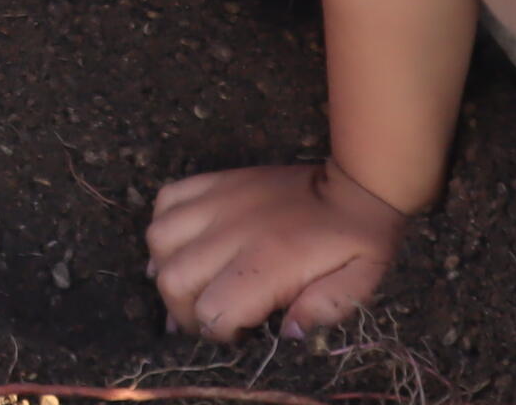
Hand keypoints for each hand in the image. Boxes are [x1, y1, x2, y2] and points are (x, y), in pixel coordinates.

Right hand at [147, 161, 407, 338]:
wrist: (352, 187)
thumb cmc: (355, 245)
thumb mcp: (357, 287)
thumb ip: (323, 312)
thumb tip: (285, 333)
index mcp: (269, 262)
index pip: (212, 311)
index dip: (219, 334)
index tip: (239, 334)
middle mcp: (232, 231)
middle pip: (173, 280)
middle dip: (183, 311)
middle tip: (210, 316)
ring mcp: (217, 202)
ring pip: (158, 239)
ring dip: (167, 267)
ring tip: (192, 281)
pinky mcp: (213, 182)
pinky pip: (166, 200)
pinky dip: (165, 225)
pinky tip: (185, 242)